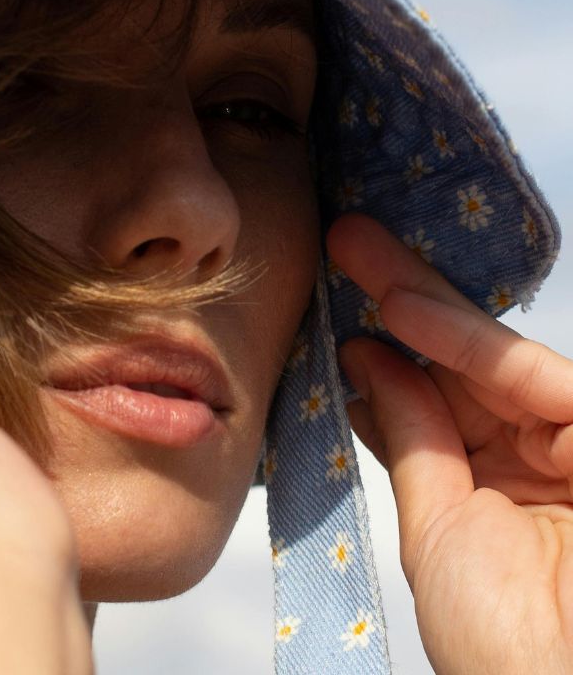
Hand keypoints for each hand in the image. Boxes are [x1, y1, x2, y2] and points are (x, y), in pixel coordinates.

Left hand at [328, 213, 572, 674]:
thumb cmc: (501, 647)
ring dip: (420, 298)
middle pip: (463, 359)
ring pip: (493, 355)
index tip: (332, 304)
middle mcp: (541, 454)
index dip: (387, 344)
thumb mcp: (436, 528)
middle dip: (401, 296)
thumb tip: (370, 358)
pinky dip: (467, 342)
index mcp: (498, 481)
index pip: (436, 392)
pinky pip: (536, 378)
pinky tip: (402, 308)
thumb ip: (412, 438)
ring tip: (353, 253)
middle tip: (343, 241)